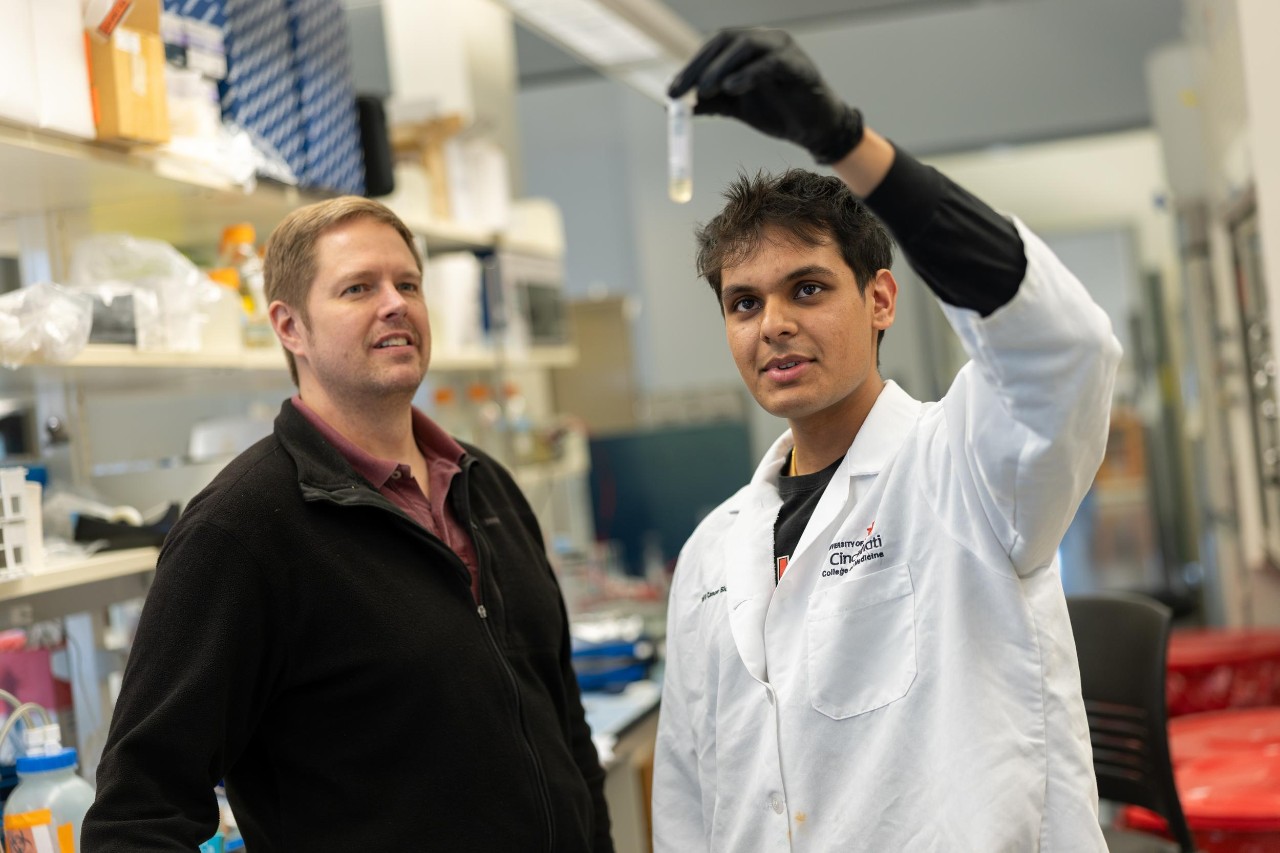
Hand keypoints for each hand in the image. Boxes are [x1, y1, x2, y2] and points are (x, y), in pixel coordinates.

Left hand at [667, 29, 862, 164]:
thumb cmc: (779, 111)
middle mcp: (766, 40)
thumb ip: (712, 103)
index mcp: (750, 47)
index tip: (672, 91)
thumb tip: (680, 109)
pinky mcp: (798, 66)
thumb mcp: (738, 108)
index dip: (692, 67)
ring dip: (721, 67)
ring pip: (746, 47)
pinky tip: (730, 88)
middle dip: (700, 66)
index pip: (715, 47)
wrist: (814, 129)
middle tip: (681, 90)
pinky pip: (770, 64)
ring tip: (706, 89)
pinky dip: (748, 74)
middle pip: (726, 41)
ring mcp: (784, 50)